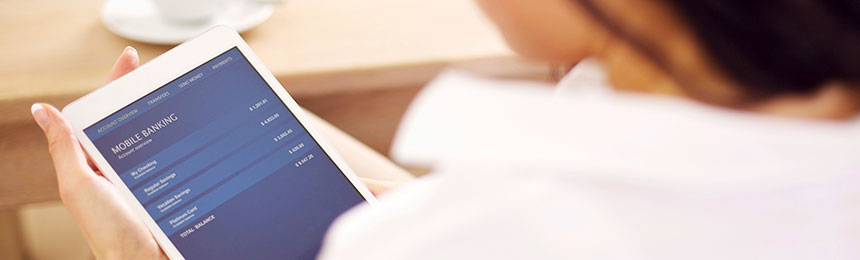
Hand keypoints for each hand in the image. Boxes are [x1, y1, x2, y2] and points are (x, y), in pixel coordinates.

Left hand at [33, 47, 402, 258]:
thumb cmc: (110, 237)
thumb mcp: (81, 187)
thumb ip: (66, 150)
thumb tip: (45, 111)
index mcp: (107, 167)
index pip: (114, 115)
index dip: (121, 85)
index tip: (134, 61)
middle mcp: (136, 173)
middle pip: (150, 124)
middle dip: (163, 98)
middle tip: (175, 77)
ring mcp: (166, 185)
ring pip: (179, 145)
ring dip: (193, 126)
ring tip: (203, 106)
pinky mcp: (189, 197)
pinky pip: (200, 169)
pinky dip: (212, 154)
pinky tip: (221, 143)